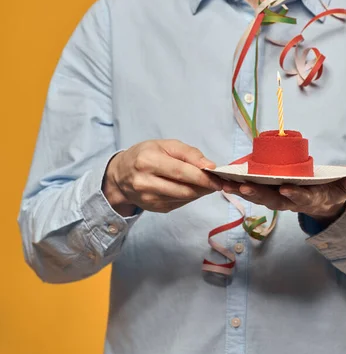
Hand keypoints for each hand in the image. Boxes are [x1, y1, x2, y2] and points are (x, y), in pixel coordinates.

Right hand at [102, 140, 221, 215]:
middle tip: (217, 182)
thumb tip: (210, 166)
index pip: (181, 172)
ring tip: (206, 184)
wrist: (120, 175)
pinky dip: (190, 196)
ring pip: (184, 198)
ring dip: (200, 192)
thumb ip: (189, 153)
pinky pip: (180, 203)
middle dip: (205, 186)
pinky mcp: (154, 208)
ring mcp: (148, 198)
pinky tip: (191, 188)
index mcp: (147, 161)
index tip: (218, 178)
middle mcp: (145, 182)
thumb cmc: (145, 155)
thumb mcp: (165, 145)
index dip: (202, 177)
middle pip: (184, 188)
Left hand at [222, 174, 345, 226]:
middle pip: (271, 200)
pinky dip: (234, 185)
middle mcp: (289, 200)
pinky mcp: (267, 193)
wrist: (322, 203)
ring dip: (240, 191)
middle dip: (256, 194)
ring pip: (257, 196)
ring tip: (223, 184)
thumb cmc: (332, 191)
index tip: (286, 189)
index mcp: (308, 198)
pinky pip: (249, 190)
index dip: (294, 194)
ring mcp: (277, 199)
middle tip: (242, 188)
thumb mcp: (345, 189)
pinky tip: (220, 179)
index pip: (301, 197)